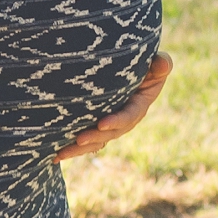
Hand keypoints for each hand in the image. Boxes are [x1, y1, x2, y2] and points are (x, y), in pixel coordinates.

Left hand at [56, 52, 171, 160]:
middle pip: (109, 133)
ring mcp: (111, 125)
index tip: (102, 123)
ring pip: (95, 140)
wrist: (131, 71)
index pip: (129, 116)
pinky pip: (86, 139)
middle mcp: (125, 120)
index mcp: (139, 106)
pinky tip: (54, 155)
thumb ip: (161, 64)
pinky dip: (72, 147)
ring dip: (78, 149)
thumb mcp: (157, 64)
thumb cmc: (145, 64)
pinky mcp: (97, 126)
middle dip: (94, 137)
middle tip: (78, 140)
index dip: (117, 121)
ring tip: (59, 153)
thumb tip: (163, 62)